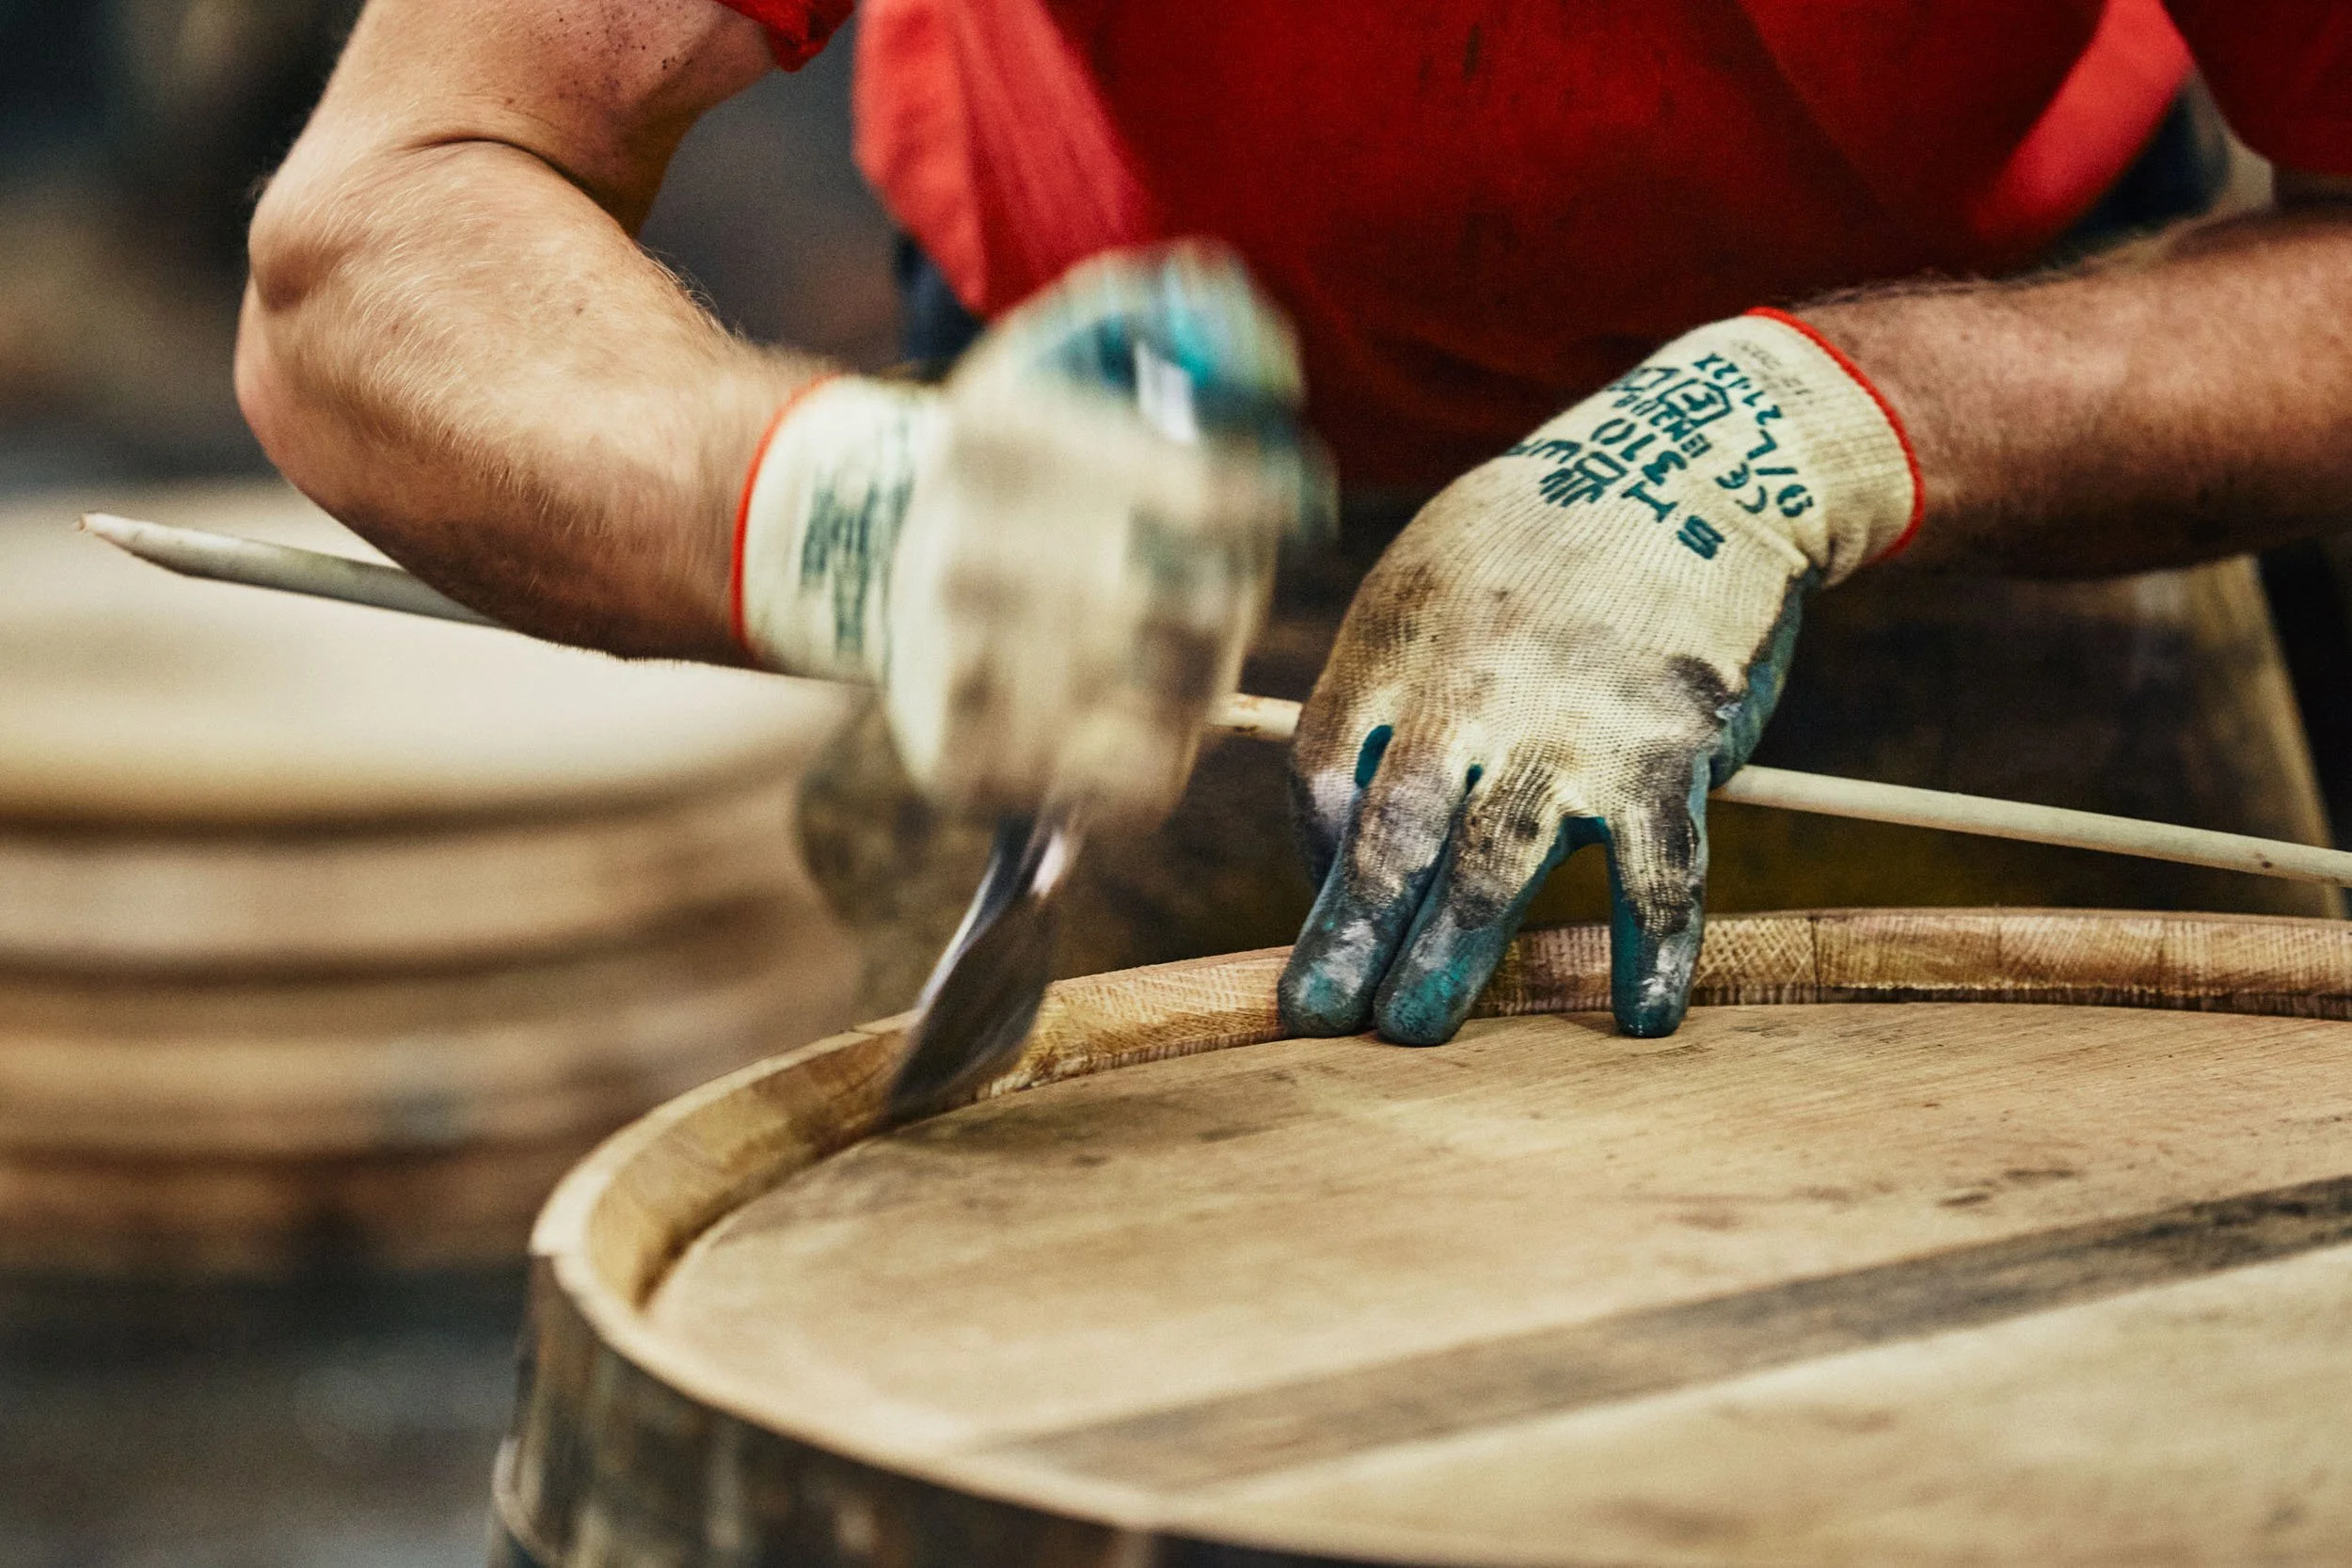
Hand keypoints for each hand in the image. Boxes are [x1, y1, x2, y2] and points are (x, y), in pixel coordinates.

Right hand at [735, 244, 1329, 825]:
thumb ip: (1188, 314)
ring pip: (1177, 705)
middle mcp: (966, 551)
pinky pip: (1133, 788)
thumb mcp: (1078, 342)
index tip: (1281, 502)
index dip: (1276, 503)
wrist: (869, 547)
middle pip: (1200, 610)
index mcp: (1000, 432)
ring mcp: (955, 662)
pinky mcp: (961, 760)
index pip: (1213, 498)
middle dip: (1229, 593)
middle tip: (1207, 577)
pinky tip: (1127, 706)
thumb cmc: (1028, 451)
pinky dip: (1160, 753)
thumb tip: (1273, 372)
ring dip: (1200, 671)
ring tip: (1164, 640)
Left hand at [1279, 311, 1917, 1042]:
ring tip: (1414, 1033)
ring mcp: (1569, 727)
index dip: (1313, 858)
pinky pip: (1656, 873)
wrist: (1693, 462)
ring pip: (1495, 870)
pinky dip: (1651, 953)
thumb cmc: (1543, 532)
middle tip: (1321, 1019)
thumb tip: (1335, 808)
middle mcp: (1470, 690)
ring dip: (1450, 962)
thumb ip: (1380, 684)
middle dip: (1349, 940)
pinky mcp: (1668, 750)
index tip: (1329, 905)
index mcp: (1395, 643)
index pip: (1320, 777)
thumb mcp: (1427, 571)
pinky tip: (1641, 1019)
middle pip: (1390, 839)